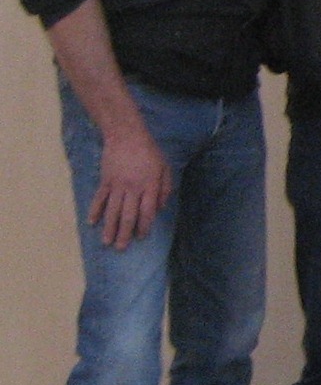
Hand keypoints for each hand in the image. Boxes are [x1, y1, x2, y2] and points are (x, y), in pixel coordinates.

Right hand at [89, 125, 171, 250]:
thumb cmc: (149, 152)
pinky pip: (99, 198)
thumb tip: (161, 208)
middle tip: (121, 248)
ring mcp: (117, 185)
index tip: (141, 237)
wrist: (126, 135)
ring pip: (112, 210)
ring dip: (108, 227)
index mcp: (149, 186)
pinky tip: (91, 222)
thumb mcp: (165, 167)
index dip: (144, 226)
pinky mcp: (105, 180)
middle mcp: (132, 188)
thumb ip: (165, 188)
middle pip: (127, 215)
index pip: (147, 212)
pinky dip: (95, 211)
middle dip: (124, 233)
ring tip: (106, 242)